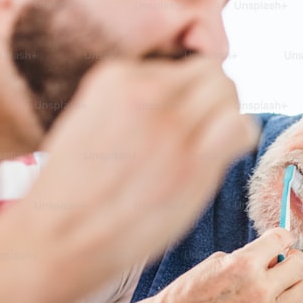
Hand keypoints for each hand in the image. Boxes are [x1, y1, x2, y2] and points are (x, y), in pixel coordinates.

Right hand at [8, 57, 258, 302]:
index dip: (181, 93)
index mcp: (115, 76)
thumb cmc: (71, 190)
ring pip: (228, 93)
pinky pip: (241, 127)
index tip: (172, 119)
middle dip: (210, 96)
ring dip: (225, 114)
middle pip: (209, 72)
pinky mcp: (194, 161)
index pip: (175, 65)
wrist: (61, 237)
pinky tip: (218, 157)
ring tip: (208, 142)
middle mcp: (147, 92)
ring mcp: (173, 125)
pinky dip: (238, 138)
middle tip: (199, 129)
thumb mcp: (86, 119)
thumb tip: (171, 98)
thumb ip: (127, 102)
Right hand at [149, 228, 302, 302]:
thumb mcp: (217, 262)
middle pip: (300, 265)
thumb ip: (250, 256)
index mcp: (243, 264)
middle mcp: (258, 289)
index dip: (281, 238)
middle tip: (278, 264)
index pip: (282, 239)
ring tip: (275, 288)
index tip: (279, 242)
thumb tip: (277, 254)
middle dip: (290, 260)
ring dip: (292, 286)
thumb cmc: (191, 291)